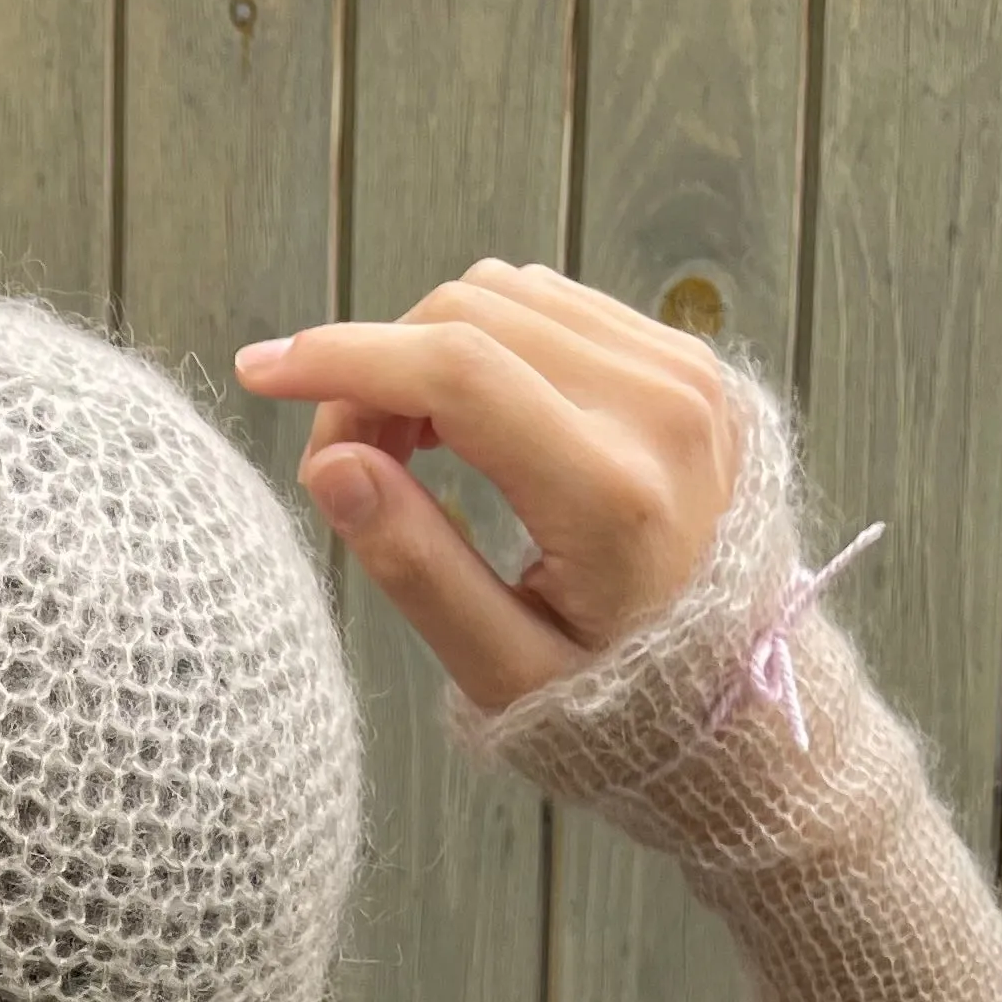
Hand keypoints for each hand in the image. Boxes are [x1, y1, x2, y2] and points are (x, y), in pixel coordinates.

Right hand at [234, 260, 739, 711]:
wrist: (741, 704)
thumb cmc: (616, 707)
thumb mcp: (501, 671)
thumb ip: (415, 565)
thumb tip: (331, 464)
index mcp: (610, 490)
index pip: (455, 369)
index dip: (342, 359)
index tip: (260, 369)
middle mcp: (659, 406)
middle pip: (470, 314)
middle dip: (376, 367)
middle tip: (347, 466)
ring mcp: (685, 372)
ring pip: (507, 294)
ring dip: (425, 350)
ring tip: (405, 449)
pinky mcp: (689, 363)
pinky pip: (555, 307)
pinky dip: (484, 344)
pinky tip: (462, 423)